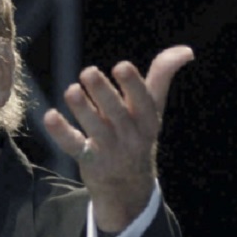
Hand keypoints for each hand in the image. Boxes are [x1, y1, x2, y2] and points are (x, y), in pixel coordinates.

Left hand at [43, 46, 193, 232]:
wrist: (128, 186)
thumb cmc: (139, 135)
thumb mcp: (153, 109)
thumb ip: (162, 76)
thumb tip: (186, 50)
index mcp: (147, 120)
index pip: (144, 101)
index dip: (133, 85)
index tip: (121, 66)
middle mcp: (130, 135)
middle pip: (117, 113)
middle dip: (103, 93)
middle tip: (88, 72)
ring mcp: (109, 149)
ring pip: (96, 129)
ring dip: (83, 109)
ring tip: (72, 91)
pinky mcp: (89, 160)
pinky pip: (74, 146)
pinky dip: (61, 132)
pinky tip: (50, 116)